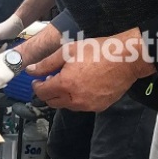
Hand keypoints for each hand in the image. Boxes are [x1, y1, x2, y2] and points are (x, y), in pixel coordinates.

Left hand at [28, 28, 154, 110]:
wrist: (127, 59)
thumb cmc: (98, 51)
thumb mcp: (68, 51)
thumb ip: (46, 63)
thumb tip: (31, 71)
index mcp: (65, 85)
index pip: (42, 92)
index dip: (37, 86)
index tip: (37, 80)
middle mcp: (74, 99)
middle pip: (52, 102)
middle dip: (48, 92)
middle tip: (52, 79)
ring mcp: (87, 106)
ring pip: (66, 106)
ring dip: (62, 96)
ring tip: (69, 81)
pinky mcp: (98, 107)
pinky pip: (81, 106)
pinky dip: (77, 99)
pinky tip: (82, 86)